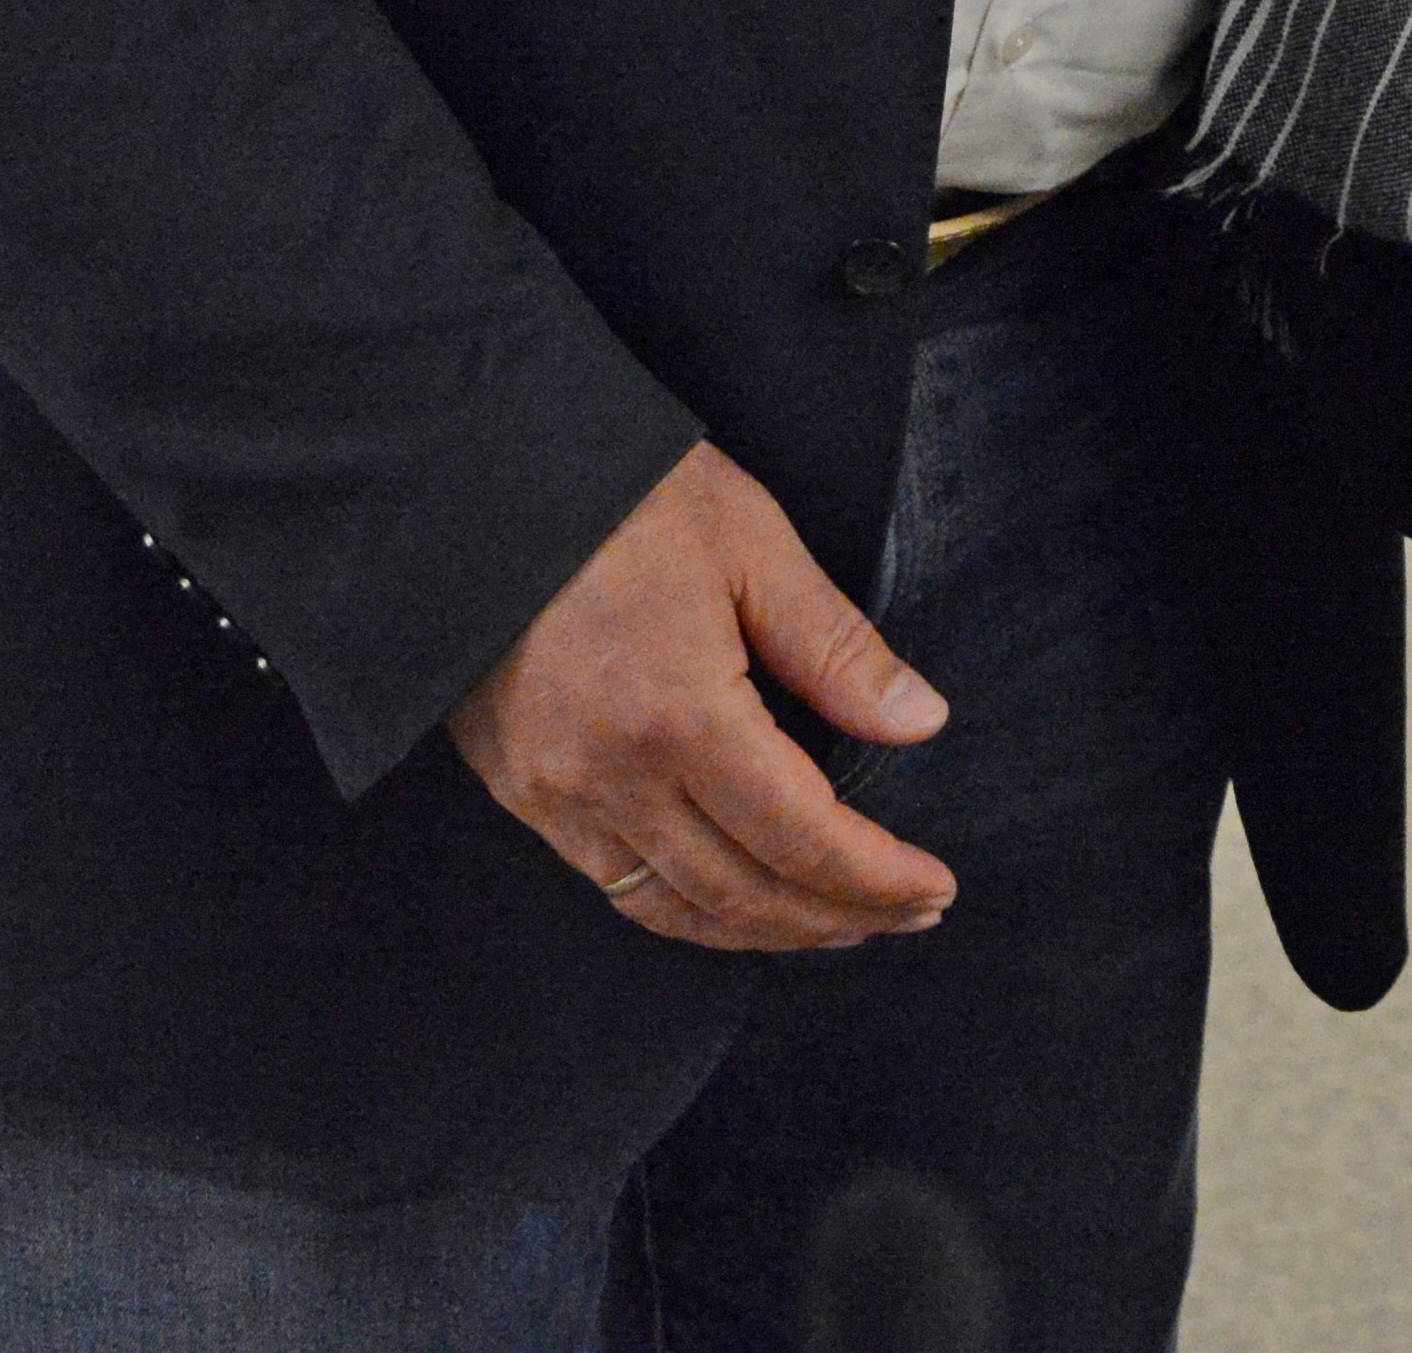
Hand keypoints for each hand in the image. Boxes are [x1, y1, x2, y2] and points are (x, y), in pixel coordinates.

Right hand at [445, 441, 957, 952]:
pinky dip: (686, 910)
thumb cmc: (621, 493)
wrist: (475, 480)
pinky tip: (736, 898)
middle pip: (742, 894)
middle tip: (908, 915)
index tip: (936, 891)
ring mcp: (553, 794)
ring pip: (673, 910)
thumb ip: (836, 649)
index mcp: (679, 716)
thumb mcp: (752, 545)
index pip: (800, 837)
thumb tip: (922, 723)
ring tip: (837, 921)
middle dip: (835, 918)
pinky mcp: (519, 790)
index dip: (876, 878)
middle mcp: (610, 777)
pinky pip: (614, 885)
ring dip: (763, 931)